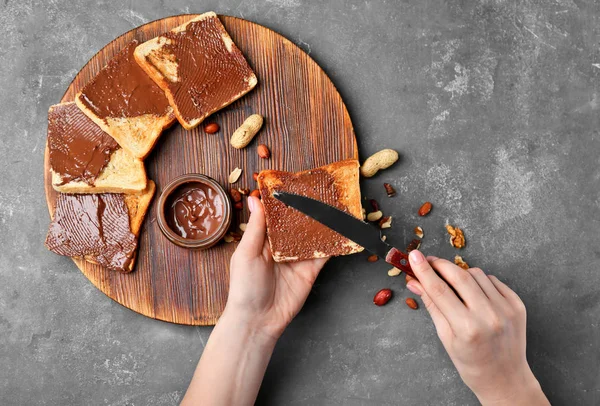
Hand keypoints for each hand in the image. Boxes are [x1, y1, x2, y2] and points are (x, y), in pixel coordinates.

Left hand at [224, 196, 327, 339]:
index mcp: (263, 238)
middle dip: (308, 209)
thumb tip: (254, 198)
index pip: (277, 215)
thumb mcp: (246, 252)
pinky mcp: (310, 270)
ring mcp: (297, 257)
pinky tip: (344, 230)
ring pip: (313, 235)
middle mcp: (282, 246)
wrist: (258, 320)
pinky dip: (334, 243)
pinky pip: (324, 253)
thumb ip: (256, 226)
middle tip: (322, 190)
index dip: (286, 200)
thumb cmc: (245, 287)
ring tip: (336, 205)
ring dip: (323, 222)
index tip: (296, 182)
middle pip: (298, 223)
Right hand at [405, 250, 548, 405]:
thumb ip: (432, 305)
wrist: (505, 378)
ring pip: (476, 274)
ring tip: (453, 285)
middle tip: (428, 261)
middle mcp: (489, 316)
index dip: (424, 270)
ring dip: (460, 273)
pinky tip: (473, 293)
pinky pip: (492, 280)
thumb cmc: (471, 363)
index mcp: (467, 328)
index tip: (413, 256)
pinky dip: (479, 281)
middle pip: (458, 276)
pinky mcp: (517, 304)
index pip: (439, 290)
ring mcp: (506, 309)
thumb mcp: (445, 337)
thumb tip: (414, 282)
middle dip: (440, 265)